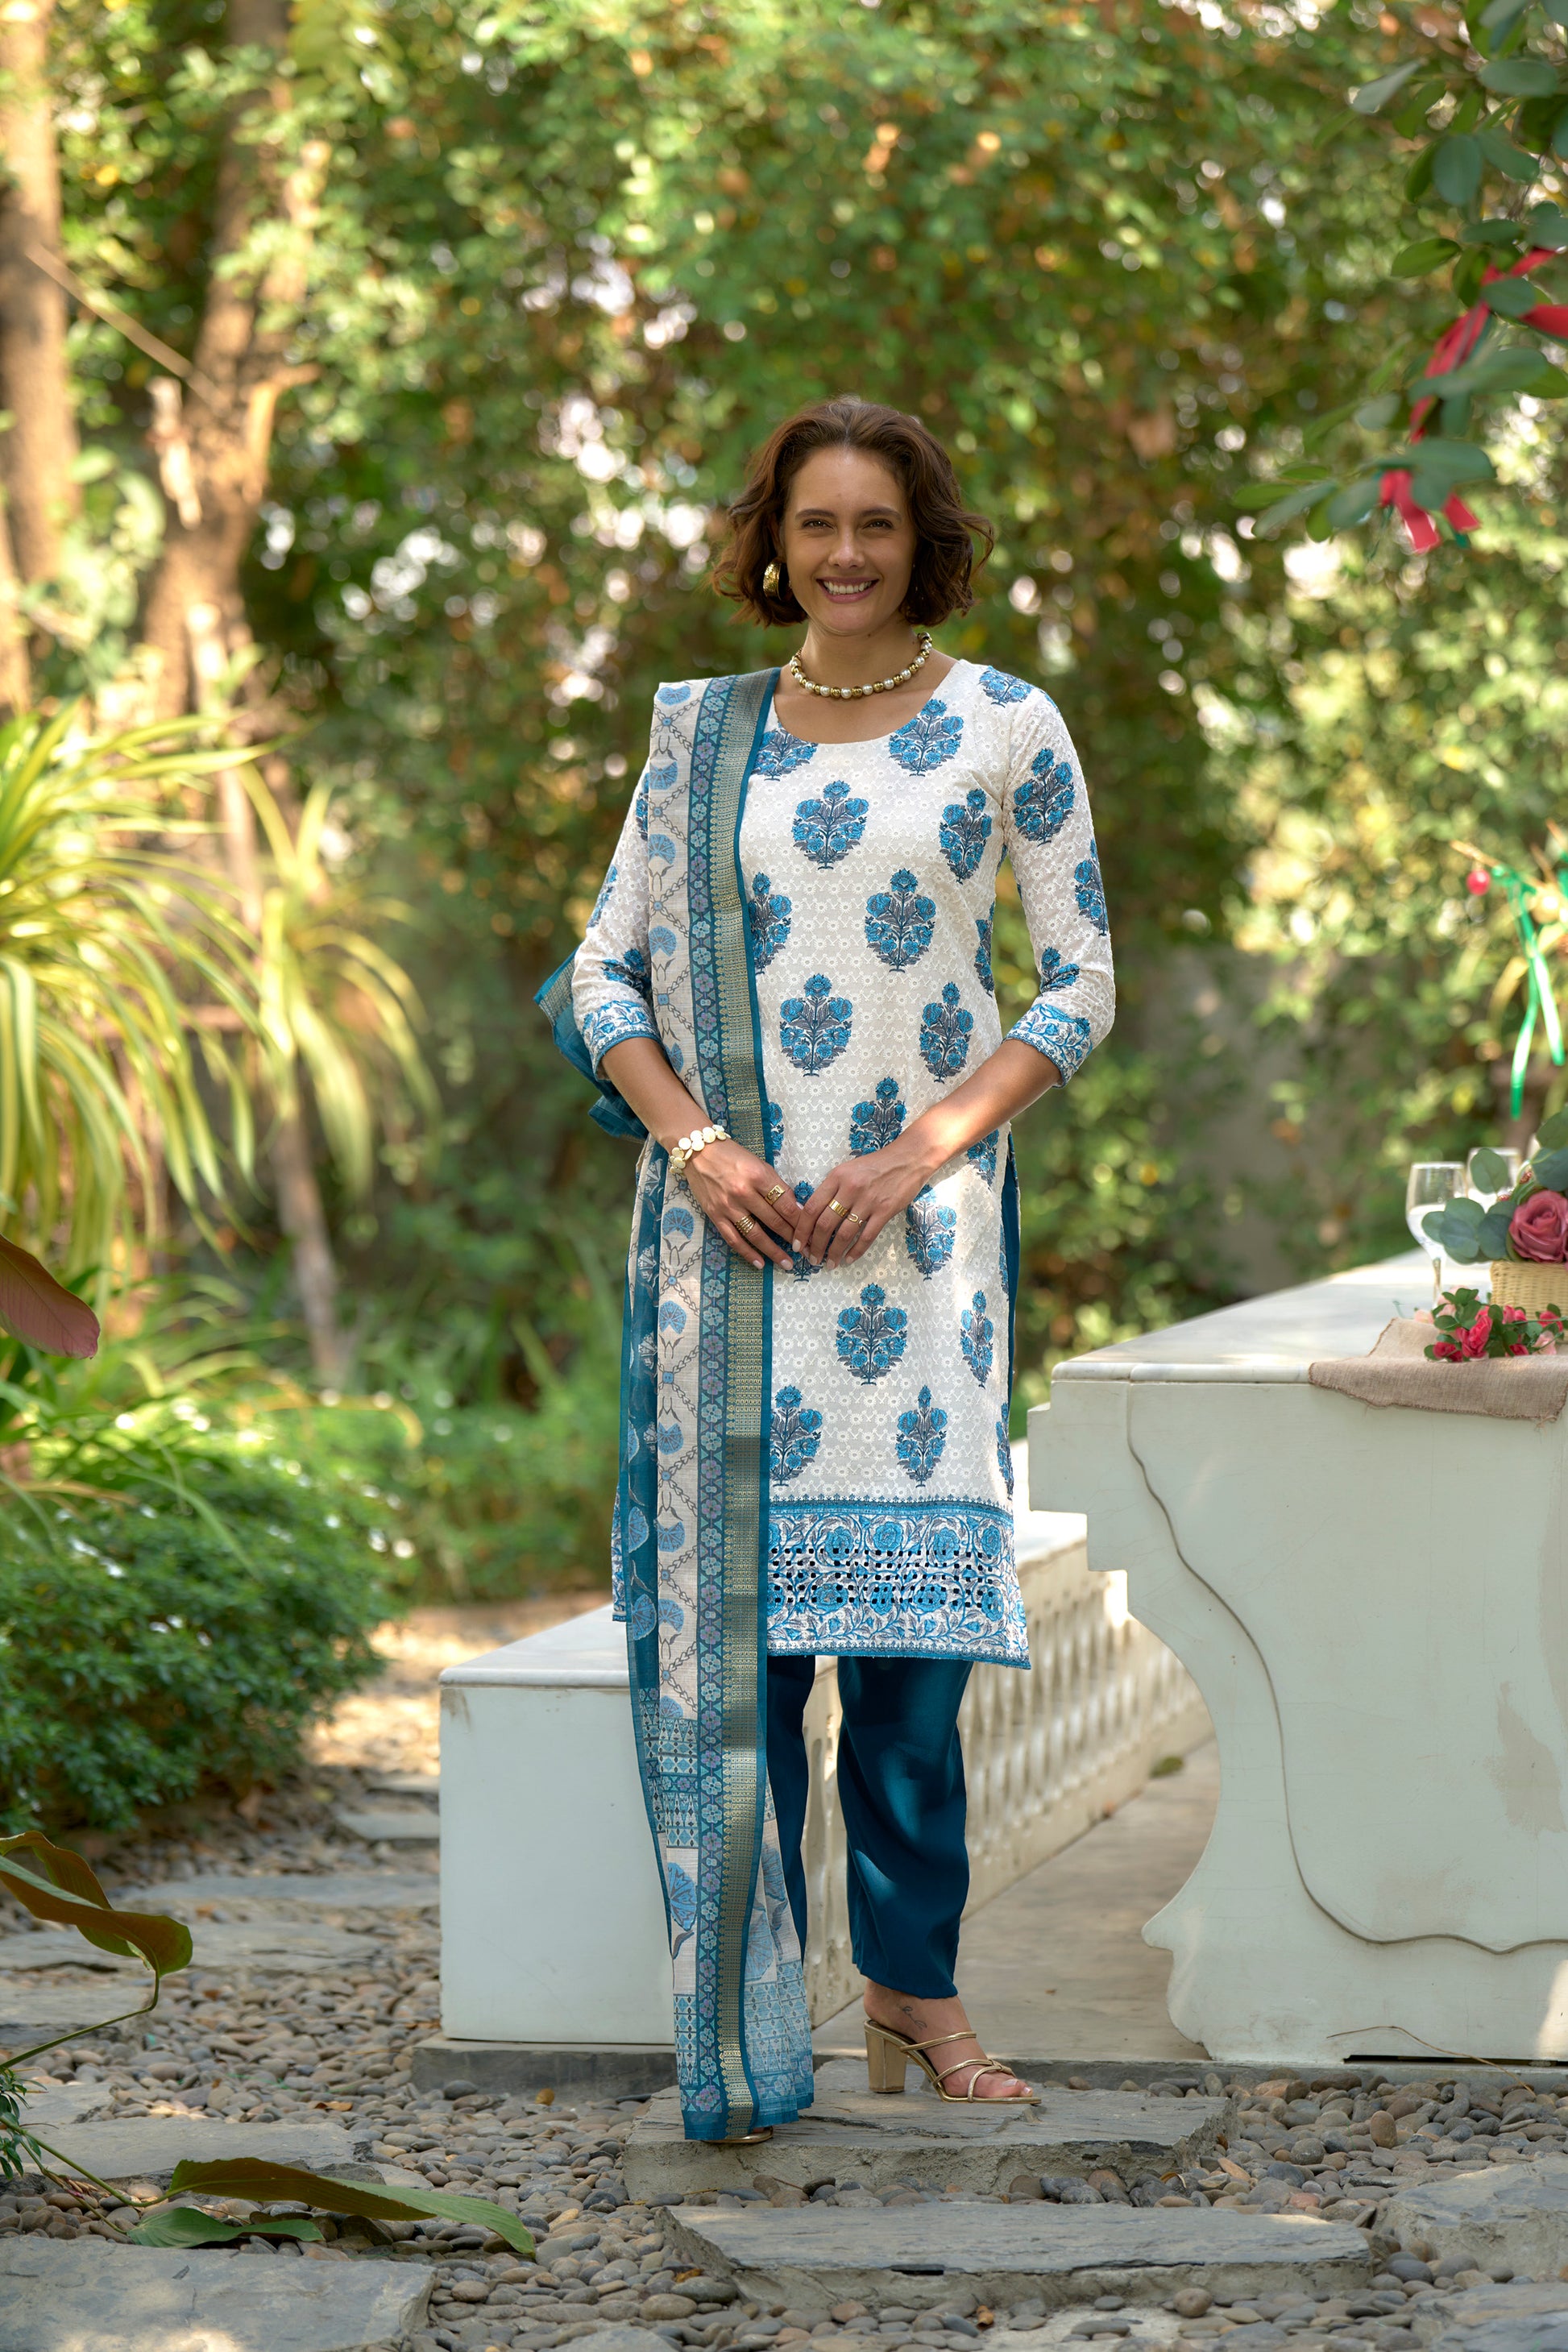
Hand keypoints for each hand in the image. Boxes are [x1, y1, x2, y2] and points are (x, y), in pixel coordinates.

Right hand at [681, 1138, 798, 1269]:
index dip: (801, 1221)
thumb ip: (776, 1185)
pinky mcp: (715, 1215)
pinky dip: (747, 1253)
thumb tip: (797, 1208)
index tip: (811, 1233)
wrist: (697, 1152)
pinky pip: (734, 1239)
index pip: (786, 1204)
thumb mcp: (759, 1164)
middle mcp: (743, 1192)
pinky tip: (760, 1263)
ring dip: (773, 1251)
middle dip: (793, 1238)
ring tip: (787, 1263)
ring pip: (755, 1234)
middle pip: (774, 1221)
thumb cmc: (732, 1155)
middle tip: (806, 1252)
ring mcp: (728, 1206)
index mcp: (758, 1176)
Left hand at [797, 1140, 933, 1267]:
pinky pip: (867, 1236)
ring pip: (844, 1234)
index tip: (797, 1244)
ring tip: (829, 1264)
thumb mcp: (847, 1170)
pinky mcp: (885, 1210)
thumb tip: (813, 1215)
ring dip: (834, 1252)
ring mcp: (868, 1200)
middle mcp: (850, 1188)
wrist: (909, 1158)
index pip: (811, 1208)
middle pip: (825, 1224)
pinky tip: (849, 1259)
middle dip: (815, 1246)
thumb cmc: (876, 1165)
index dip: (801, 1230)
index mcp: (836, 1177)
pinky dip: (856, 1251)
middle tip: (812, 1259)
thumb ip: (831, 1189)